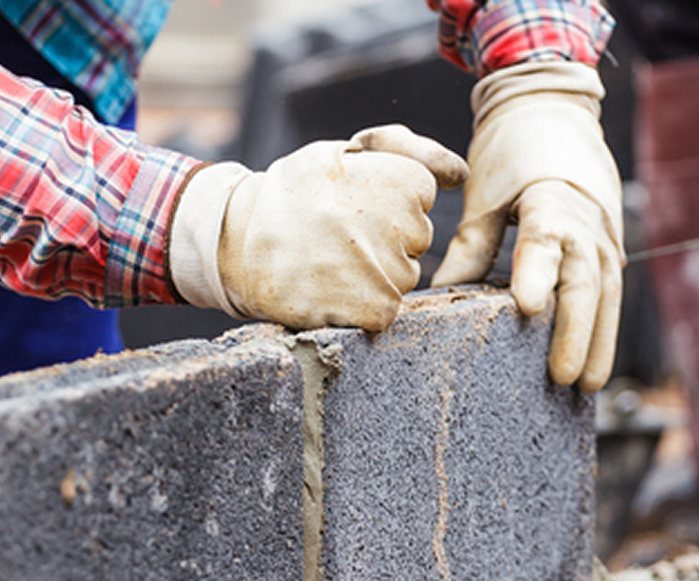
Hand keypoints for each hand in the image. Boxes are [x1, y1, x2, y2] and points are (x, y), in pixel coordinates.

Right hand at [168, 126, 467, 331]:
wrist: (237, 241)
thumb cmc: (294, 193)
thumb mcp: (345, 151)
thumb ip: (410, 152)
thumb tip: (461, 174)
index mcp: (403, 181)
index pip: (422, 197)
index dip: (385, 200)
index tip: (348, 201)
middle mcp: (404, 225)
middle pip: (416, 241)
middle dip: (385, 238)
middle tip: (336, 233)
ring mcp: (390, 270)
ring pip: (403, 277)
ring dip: (373, 274)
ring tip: (329, 260)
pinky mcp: (375, 310)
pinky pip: (387, 311)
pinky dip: (361, 306)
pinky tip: (330, 288)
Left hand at [432, 62, 623, 392]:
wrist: (553, 112)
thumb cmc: (510, 153)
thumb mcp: (485, 194)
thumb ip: (470, 247)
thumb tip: (442, 299)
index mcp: (547, 199)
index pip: (543, 240)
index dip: (537, 273)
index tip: (525, 308)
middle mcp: (584, 221)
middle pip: (586, 279)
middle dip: (575, 330)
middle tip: (561, 376)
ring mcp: (605, 236)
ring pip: (607, 294)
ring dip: (598, 342)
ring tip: (585, 387)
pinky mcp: (611, 249)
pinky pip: (611, 295)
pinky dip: (603, 330)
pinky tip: (594, 367)